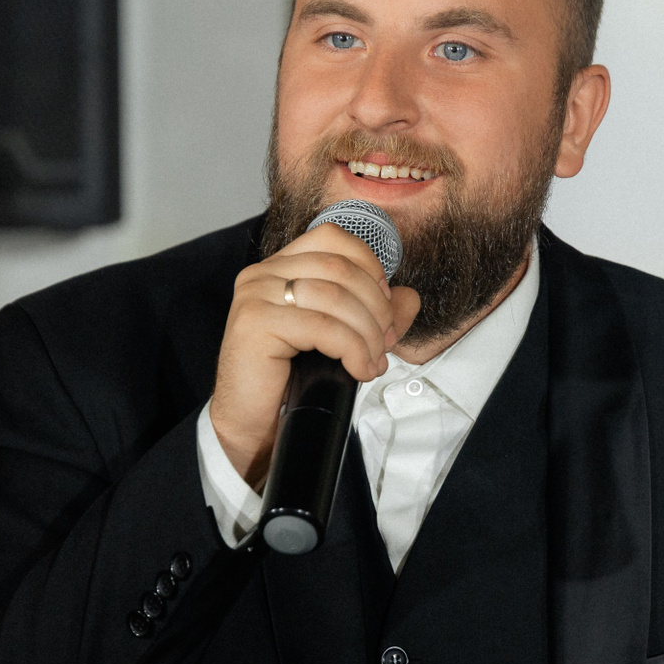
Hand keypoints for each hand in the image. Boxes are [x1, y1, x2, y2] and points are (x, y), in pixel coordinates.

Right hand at [211, 223, 420, 488]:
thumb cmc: (291, 382)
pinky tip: (359, 370)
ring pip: (335, 297)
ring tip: (372, 362)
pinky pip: (323, 327)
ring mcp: (256, 296)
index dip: (369, 267)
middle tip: (384, 343)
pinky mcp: (255, 323)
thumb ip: (375, 314)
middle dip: (376, 308)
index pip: (333, 238)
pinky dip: (352, 350)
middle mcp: (262, 274)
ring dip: (367, 334)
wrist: (253, 425)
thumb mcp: (341, 339)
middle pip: (340, 268)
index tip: (384, 304)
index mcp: (279, 268)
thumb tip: (410, 297)